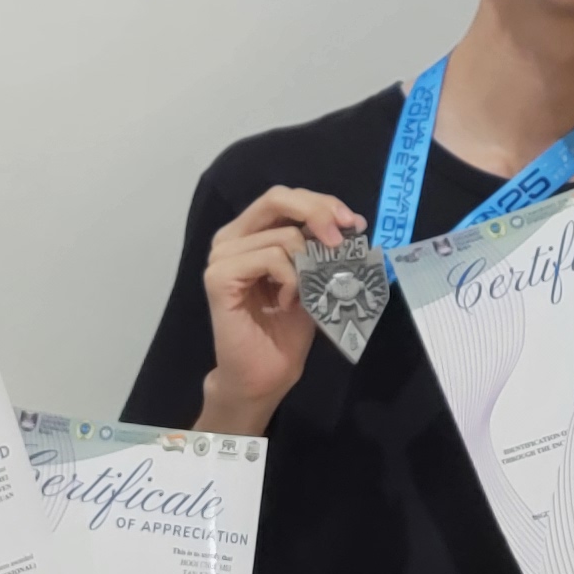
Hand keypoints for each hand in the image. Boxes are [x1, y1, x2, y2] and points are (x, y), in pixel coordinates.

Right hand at [196, 185, 364, 434]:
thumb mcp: (313, 278)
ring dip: (306, 268)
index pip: (286, 198)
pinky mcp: (219, 276)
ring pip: (282, 236)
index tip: (354, 224)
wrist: (264, 375)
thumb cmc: (286, 330)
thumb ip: (320, 247)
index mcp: (251, 233)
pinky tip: (286, 303)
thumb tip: (351, 223)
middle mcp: (231, 238)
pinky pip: (269, 258)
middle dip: (317, 214)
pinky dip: (290, 280)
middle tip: (340, 242)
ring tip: (301, 297)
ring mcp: (222, 256)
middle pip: (277, 199)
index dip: (322, 203)